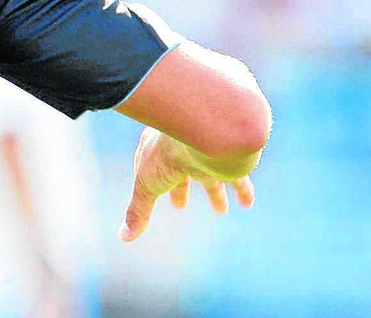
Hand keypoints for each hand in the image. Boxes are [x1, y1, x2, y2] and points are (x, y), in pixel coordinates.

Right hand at [119, 126, 254, 241]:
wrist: (203, 133)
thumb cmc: (167, 154)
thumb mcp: (147, 186)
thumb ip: (138, 211)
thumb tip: (124, 237)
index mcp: (158, 145)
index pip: (152, 165)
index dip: (152, 182)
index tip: (153, 194)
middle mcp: (183, 148)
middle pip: (181, 172)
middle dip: (181, 188)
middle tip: (180, 205)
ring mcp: (207, 153)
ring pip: (211, 176)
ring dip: (215, 193)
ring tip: (221, 210)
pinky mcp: (230, 161)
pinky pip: (239, 178)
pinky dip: (242, 192)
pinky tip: (247, 203)